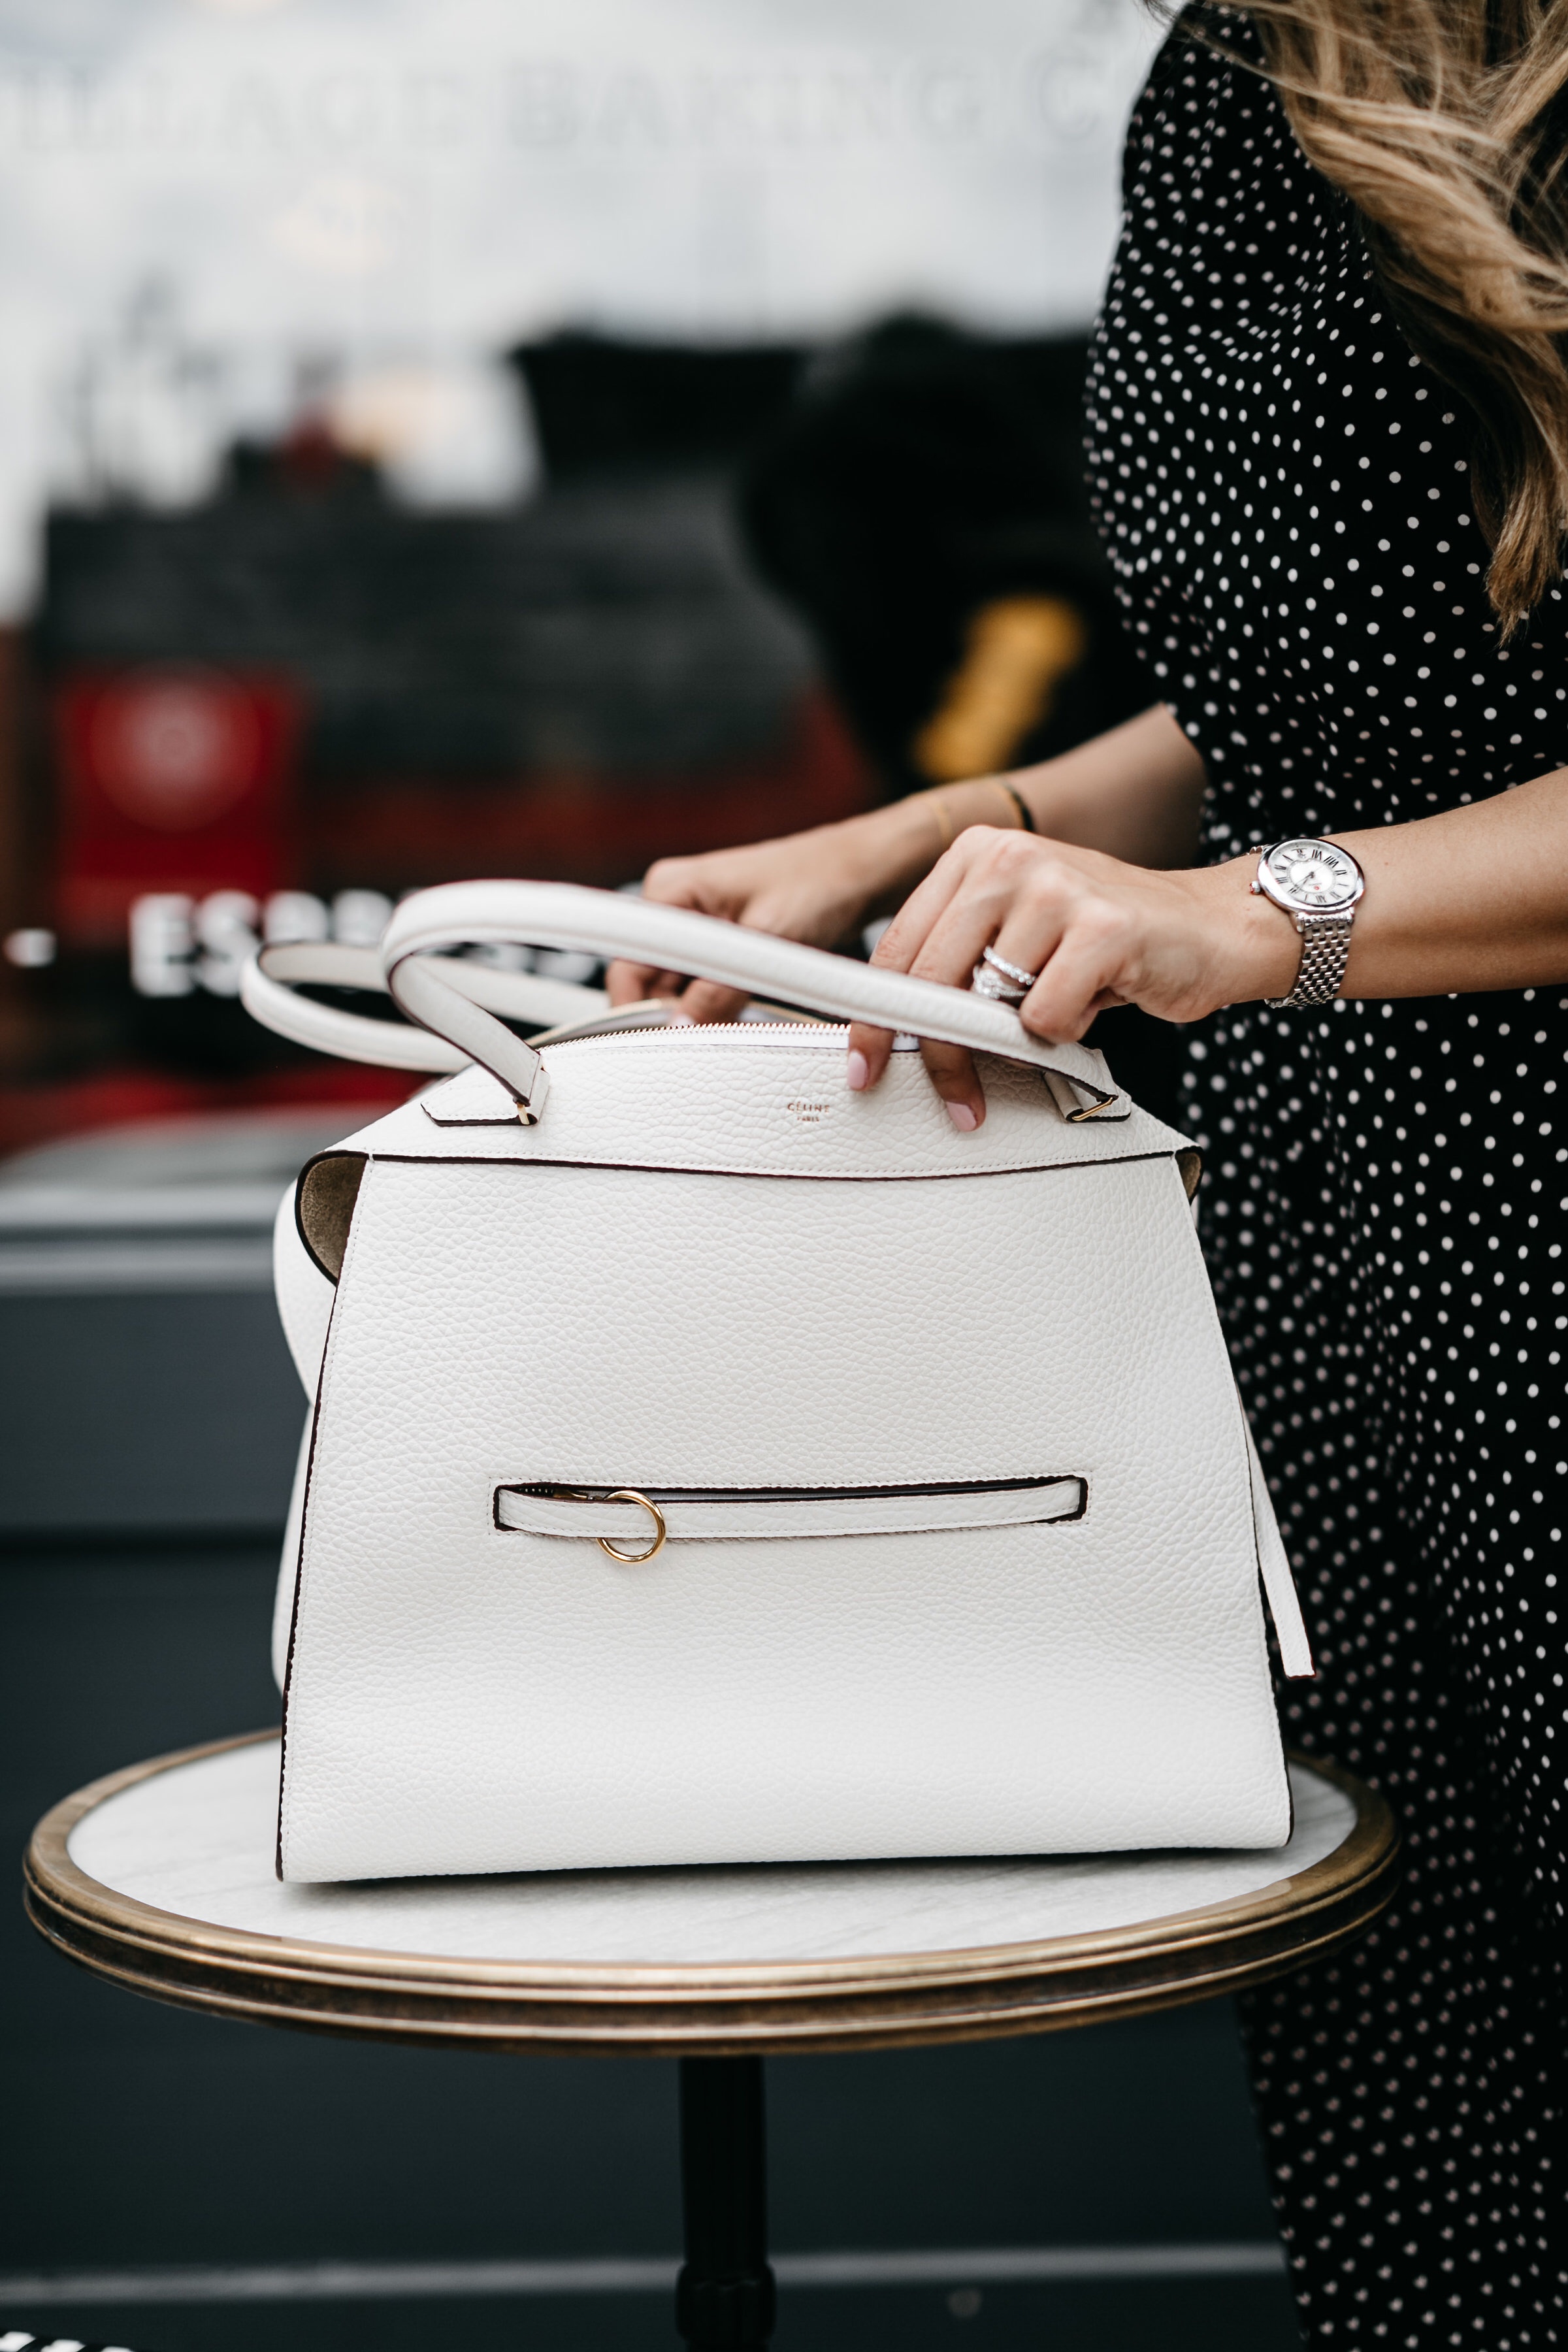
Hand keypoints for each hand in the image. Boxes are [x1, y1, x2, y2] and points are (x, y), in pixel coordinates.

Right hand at [605, 820, 915, 1023]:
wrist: (865, 871)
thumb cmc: (821, 883)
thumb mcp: (767, 941)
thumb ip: (718, 989)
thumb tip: (683, 1027)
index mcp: (669, 890)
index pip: (627, 967)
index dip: (642, 1010)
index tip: (668, 1042)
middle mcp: (674, 903)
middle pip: (651, 981)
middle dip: (678, 1014)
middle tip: (714, 1038)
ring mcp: (697, 922)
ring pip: (680, 986)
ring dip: (703, 1010)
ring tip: (740, 1016)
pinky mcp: (721, 939)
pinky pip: (705, 982)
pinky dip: (721, 1001)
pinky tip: (747, 1009)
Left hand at [847, 827, 1296, 1126]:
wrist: (1213, 926)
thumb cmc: (1109, 942)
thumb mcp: (1020, 934)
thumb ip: (960, 962)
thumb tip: (895, 1030)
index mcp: (976, 854)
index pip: (899, 946)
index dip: (875, 1017)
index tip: (865, 1063)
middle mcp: (1010, 858)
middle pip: (932, 980)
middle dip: (939, 1054)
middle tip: (956, 1100)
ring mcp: (1057, 887)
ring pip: (990, 1003)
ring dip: (1021, 1036)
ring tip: (1062, 1011)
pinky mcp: (1103, 927)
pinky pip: (1047, 1017)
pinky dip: (1067, 1032)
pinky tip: (1096, 1003)